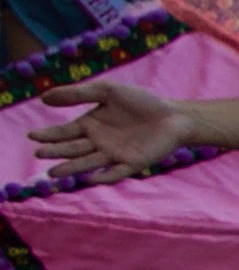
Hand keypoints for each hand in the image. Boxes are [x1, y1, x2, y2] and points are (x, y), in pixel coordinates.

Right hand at [30, 83, 184, 181]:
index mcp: (90, 125)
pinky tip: (91, 178)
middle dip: (56, 152)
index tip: (33, 136)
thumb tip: (43, 98)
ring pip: (88, 163)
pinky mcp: (133, 164)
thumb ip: (77, 94)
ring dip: (71, 168)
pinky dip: (104, 176)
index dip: (48, 135)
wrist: (175, 115)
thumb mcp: (107, 91)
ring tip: (53, 172)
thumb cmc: (142, 101)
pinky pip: (115, 172)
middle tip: (40, 153)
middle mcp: (98, 142)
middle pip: (72, 149)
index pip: (64, 133)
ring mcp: (114, 154)